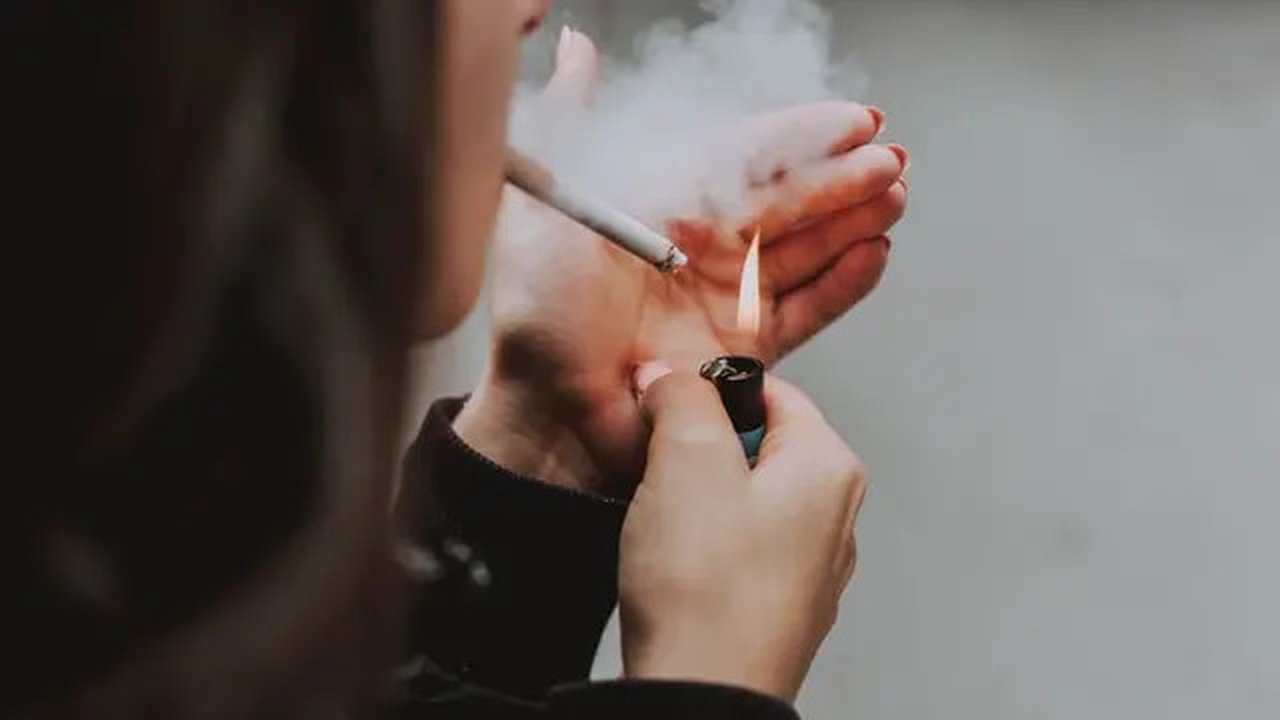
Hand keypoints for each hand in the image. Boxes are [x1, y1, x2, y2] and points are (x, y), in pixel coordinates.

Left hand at [455, 29, 906, 493]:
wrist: (547, 410)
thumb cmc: (536, 312)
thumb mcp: (548, 203)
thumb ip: (571, 121)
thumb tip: (577, 50)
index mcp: (663, 201)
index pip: (744, 155)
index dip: (799, 136)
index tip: (851, 119)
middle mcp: (701, 245)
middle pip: (786, 201)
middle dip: (841, 176)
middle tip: (888, 159)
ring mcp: (726, 296)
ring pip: (806, 249)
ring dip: (852, 221)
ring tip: (894, 197)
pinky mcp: (745, 348)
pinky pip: (807, 309)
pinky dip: (844, 283)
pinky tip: (874, 253)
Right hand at [618, 367, 866, 700]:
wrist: (703, 696)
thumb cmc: (707, 591)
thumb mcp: (686, 458)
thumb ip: (682, 395)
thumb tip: (671, 374)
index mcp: (829, 467)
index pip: (770, 390)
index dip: (707, 392)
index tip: (667, 410)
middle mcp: (834, 514)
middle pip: (754, 443)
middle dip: (696, 449)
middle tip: (661, 473)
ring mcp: (809, 565)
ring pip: (739, 496)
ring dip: (692, 500)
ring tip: (665, 527)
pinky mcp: (776, 604)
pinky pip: (733, 548)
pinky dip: (699, 547)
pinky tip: (674, 567)